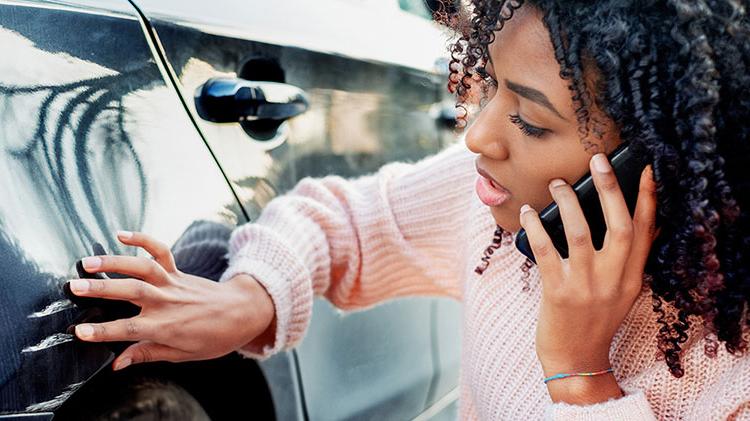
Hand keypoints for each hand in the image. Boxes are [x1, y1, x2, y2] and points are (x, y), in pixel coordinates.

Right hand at [67, 231, 275, 370]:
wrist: (242, 313)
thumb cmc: (213, 338)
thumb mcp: (183, 355)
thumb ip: (148, 354)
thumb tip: (117, 363)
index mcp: (166, 327)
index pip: (130, 330)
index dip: (104, 331)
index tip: (80, 331)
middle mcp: (167, 302)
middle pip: (131, 293)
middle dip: (102, 290)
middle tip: (74, 288)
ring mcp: (172, 283)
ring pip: (142, 269)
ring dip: (115, 262)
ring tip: (88, 262)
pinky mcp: (177, 271)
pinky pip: (160, 251)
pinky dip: (143, 239)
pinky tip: (121, 234)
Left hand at [519, 153, 657, 401]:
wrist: (576, 360)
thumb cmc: (595, 321)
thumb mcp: (623, 292)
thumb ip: (628, 260)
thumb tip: (639, 223)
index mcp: (632, 278)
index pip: (645, 231)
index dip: (648, 199)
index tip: (647, 169)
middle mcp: (613, 280)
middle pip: (618, 225)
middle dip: (610, 189)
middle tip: (598, 160)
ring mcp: (585, 286)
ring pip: (579, 232)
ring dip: (568, 202)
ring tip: (558, 183)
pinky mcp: (557, 292)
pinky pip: (545, 250)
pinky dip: (536, 227)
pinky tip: (528, 212)